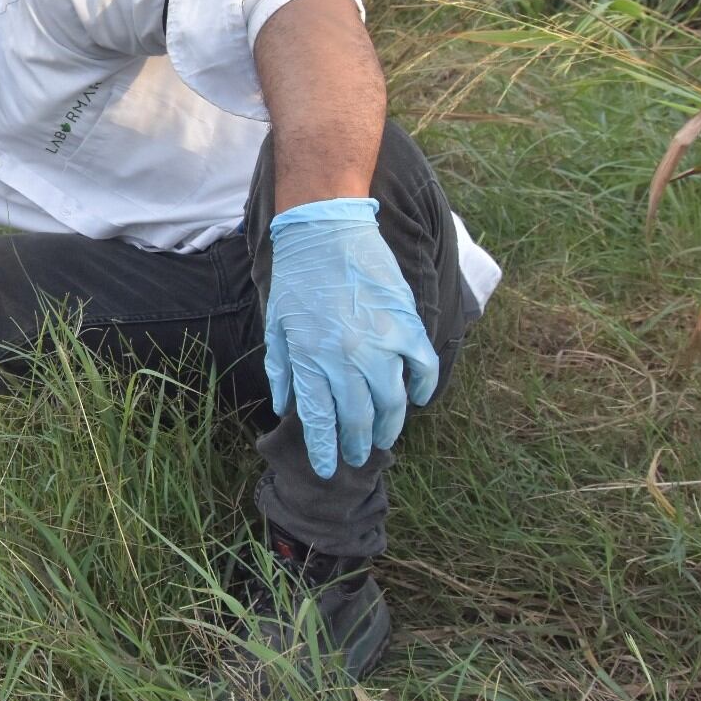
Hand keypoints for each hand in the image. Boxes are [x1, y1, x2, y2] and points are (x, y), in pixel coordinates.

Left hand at [264, 198, 438, 478]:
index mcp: (309, 359)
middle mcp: (345, 358)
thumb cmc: (296, 278)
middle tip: (360, 458)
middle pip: (357, 419)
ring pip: (392, 402)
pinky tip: (418, 399)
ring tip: (386, 437)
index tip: (328, 469)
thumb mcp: (276, 325)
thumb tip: (286, 407)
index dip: (325, 450)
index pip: (319, 420)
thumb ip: (282, 369)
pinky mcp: (405, 324)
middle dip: (358, 445)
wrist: (325, 230)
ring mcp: (379, 343)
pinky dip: (424, 388)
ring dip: (391, 426)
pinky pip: (423, 368)